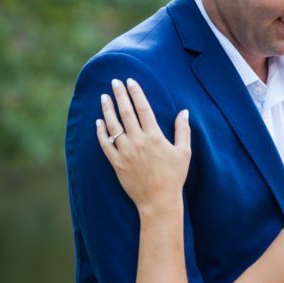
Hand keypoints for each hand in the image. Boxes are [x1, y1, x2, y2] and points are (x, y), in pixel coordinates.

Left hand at [96, 78, 190, 216]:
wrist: (158, 201)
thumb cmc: (174, 176)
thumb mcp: (184, 152)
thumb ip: (183, 130)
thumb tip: (184, 111)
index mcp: (154, 136)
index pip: (143, 108)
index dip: (136, 93)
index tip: (130, 81)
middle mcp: (138, 141)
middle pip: (126, 113)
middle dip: (119, 95)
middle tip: (114, 82)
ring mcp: (125, 152)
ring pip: (113, 126)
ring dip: (107, 110)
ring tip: (104, 97)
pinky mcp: (116, 163)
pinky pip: (105, 144)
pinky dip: (100, 132)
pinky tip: (98, 122)